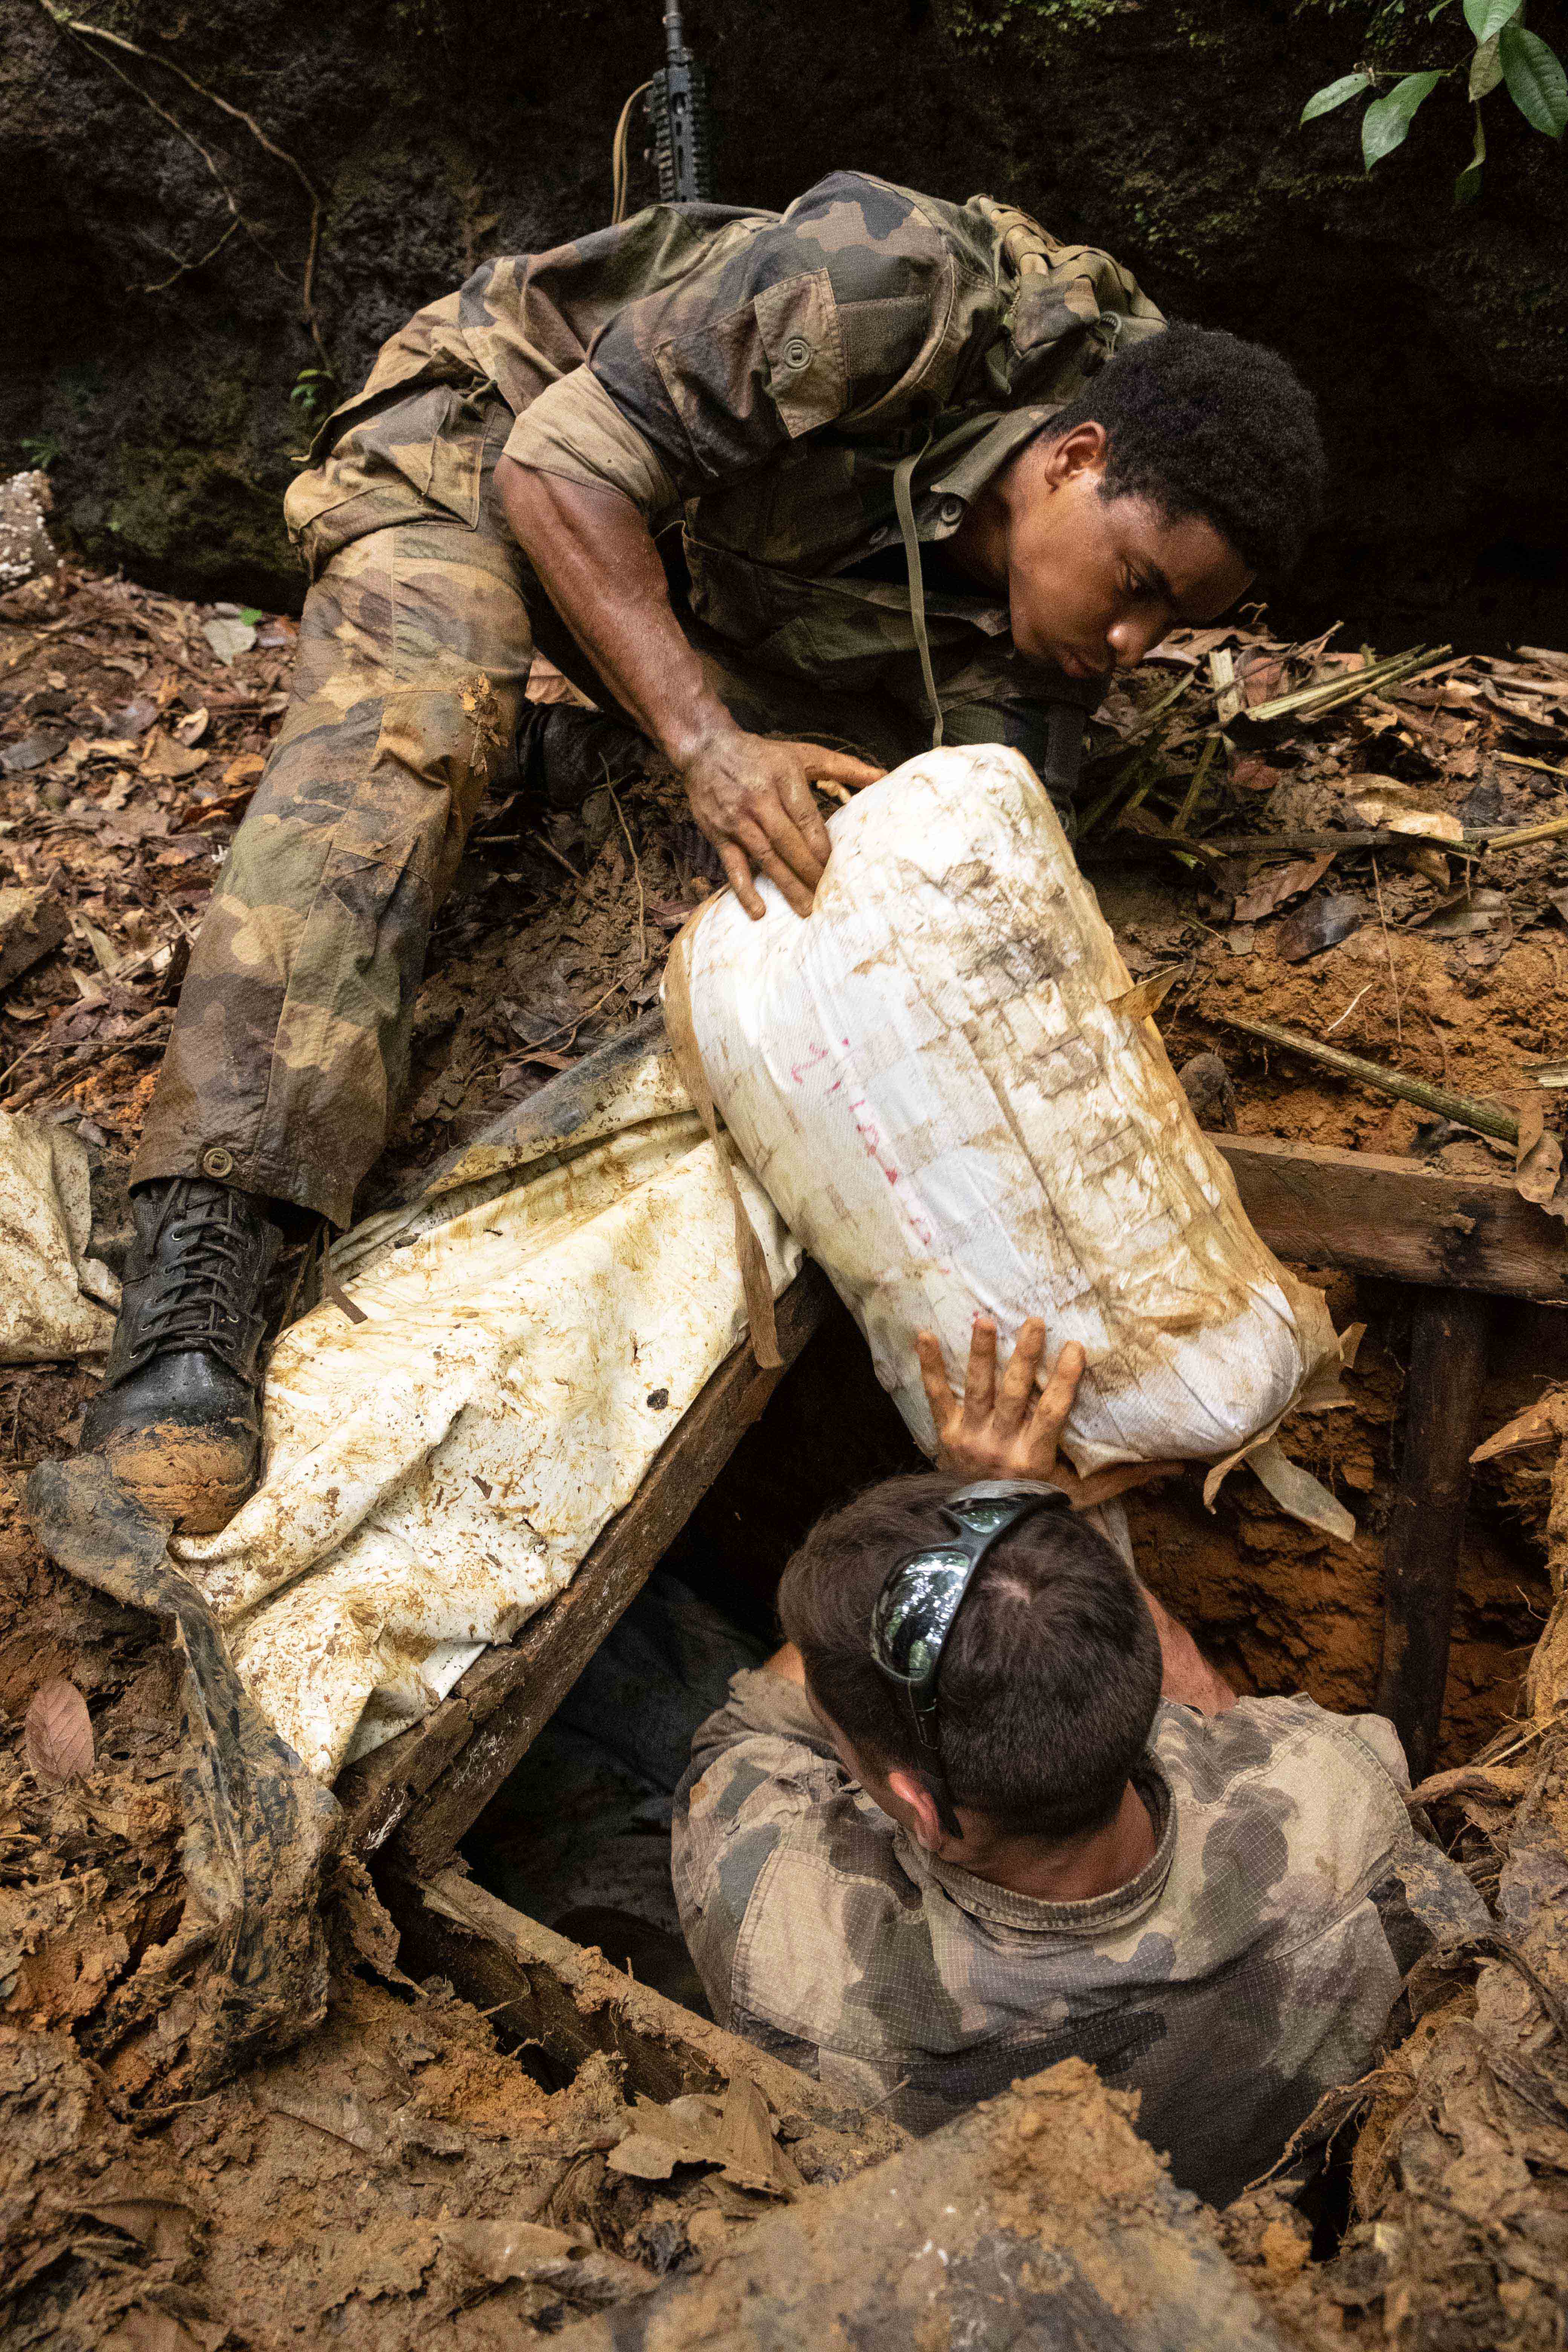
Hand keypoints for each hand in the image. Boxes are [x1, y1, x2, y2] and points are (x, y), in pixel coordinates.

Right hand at [682, 729, 882, 918]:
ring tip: (806, 910)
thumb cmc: (761, 755)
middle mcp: (759, 799)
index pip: (807, 819)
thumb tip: (883, 776)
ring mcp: (738, 819)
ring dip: (786, 886)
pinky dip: (745, 890)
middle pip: (789, 842)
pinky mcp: (719, 834)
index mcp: (783, 779)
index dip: (821, 846)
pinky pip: (734, 866)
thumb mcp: (803, 754)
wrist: (705, 748)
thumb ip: (844, 767)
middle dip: (809, 872)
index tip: (836, 868)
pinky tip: (759, 911)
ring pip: (766, 858)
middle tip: (828, 898)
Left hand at [916, 1317, 1180, 1510]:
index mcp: (1034, 1457)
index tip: (1075, 1348)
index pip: (1051, 1412)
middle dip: (1024, 1357)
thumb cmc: (1039, 1506)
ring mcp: (970, 1438)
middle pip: (1013, 1394)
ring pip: (977, 1390)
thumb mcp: (1082, 1495)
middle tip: (1034, 1322)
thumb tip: (1174, 1466)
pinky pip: (937, 1397)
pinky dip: (929, 1367)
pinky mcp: (946, 1434)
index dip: (1062, 1380)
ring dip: (981, 1354)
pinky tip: (924, 1335)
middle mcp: (1000, 1445)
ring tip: (984, 1321)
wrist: (983, 1531)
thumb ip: (1124, 1477)